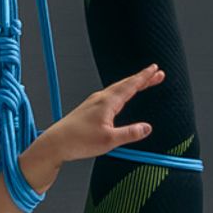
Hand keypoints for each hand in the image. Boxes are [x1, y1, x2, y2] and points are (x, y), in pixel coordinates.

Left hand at [25, 64, 164, 186]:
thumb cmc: (78, 141)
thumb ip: (130, 133)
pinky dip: (122, 92)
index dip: (144, 77)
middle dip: (142, 78)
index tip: (155, 69)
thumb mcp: (109, 141)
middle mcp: (100, 98)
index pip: (130, 86)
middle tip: (157, 74)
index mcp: (107, 102)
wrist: (55, 144)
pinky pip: (110, 95)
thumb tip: (147, 128)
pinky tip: (122, 97)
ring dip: (132, 84)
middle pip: (125, 84)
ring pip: (117, 89)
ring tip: (145, 82)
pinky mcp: (89, 109)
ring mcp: (93, 102)